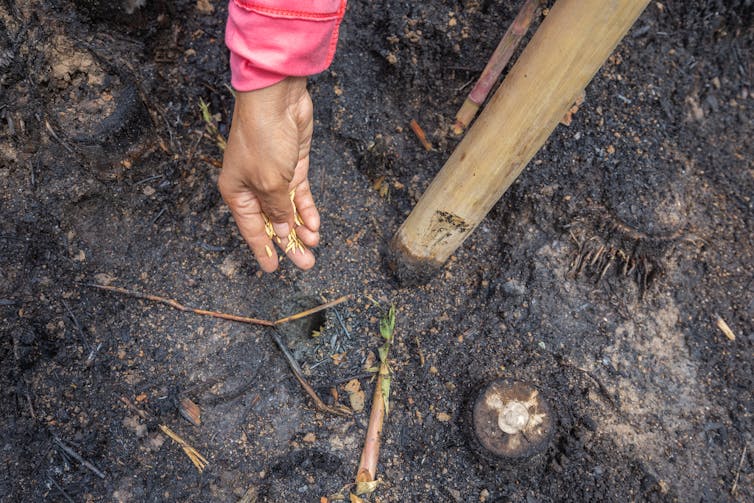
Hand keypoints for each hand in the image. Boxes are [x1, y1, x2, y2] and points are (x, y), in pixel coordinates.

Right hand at [219, 77, 319, 271]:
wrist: (276, 100)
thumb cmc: (262, 138)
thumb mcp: (269, 182)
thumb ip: (278, 210)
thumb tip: (284, 231)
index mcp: (236, 191)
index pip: (251, 228)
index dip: (263, 250)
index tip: (272, 269)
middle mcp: (253, 186)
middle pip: (274, 222)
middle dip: (290, 243)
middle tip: (306, 263)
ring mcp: (275, 176)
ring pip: (289, 210)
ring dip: (302, 228)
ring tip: (314, 245)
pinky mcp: (293, 166)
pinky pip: (300, 195)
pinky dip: (308, 210)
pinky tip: (315, 225)